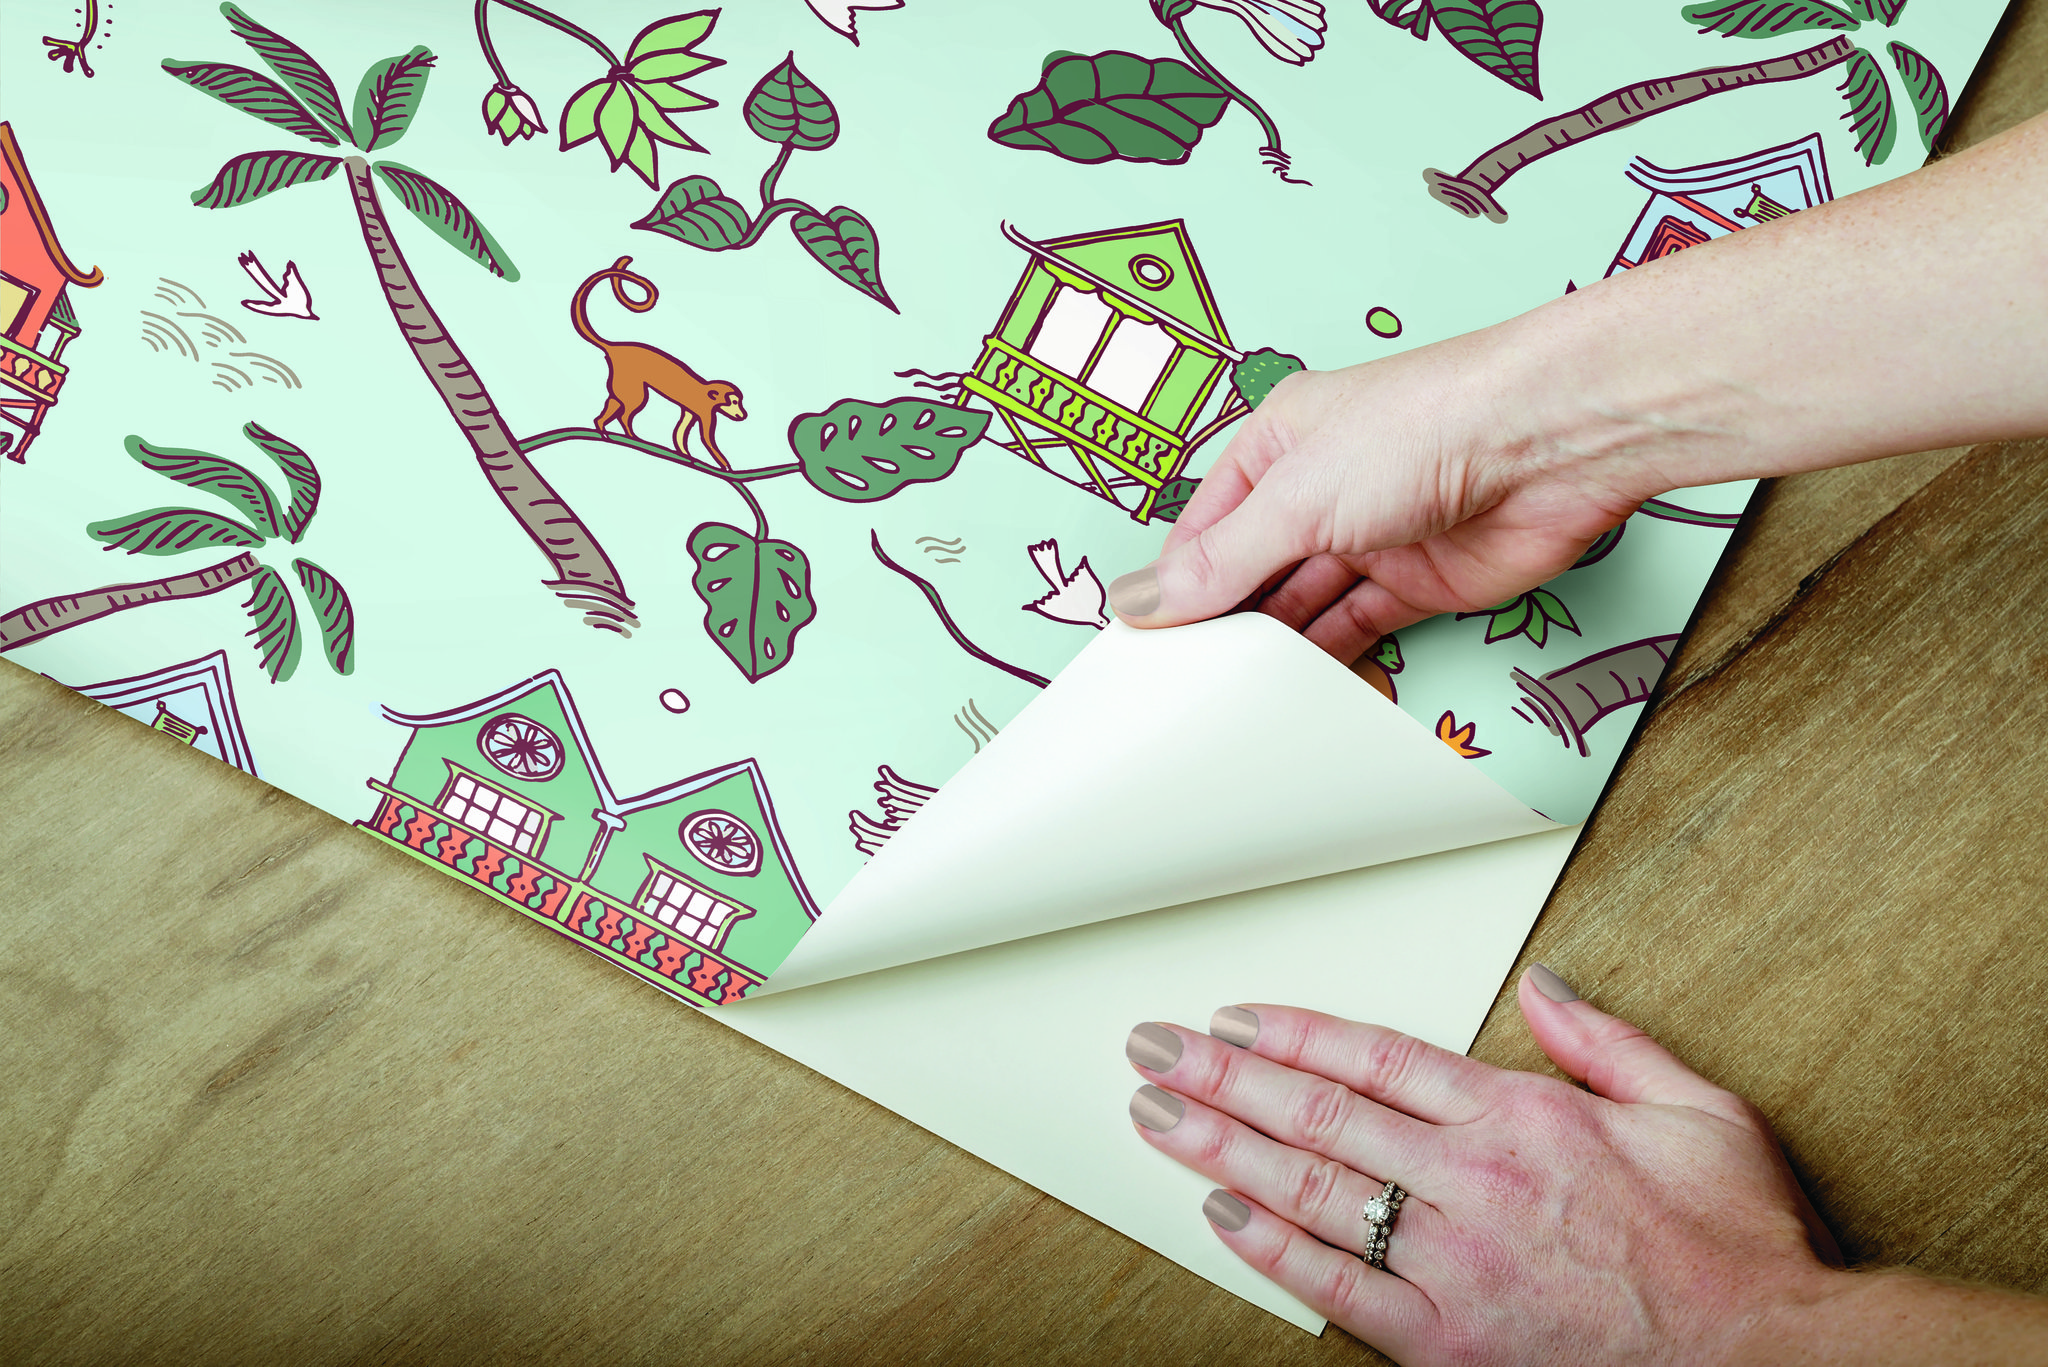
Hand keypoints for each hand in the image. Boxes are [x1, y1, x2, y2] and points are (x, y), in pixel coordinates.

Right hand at [1111, 341, 1652, 665]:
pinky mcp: (1420, 584)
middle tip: (1181, 682)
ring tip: (1229, 696)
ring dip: (1273, 647)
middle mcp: (1322, 490)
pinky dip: (1329, 661)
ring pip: (1304, 605)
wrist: (1548, 444)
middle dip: (1222, 620)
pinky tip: (1295, 691)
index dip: (1176, 583)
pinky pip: (1358, 630)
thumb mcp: (1294, 497)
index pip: (1206, 526)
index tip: (1143, 642)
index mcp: (1279, 445)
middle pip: (1252, 570)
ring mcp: (1371, 537)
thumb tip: (1141, 601)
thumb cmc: (1422, 428)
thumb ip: (1220, 560)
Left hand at [1122, 966, 1847, 1364]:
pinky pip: (1339, 1291)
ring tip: (1158, 1115)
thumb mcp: (1698, 1111)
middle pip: (1320, 1115)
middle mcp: (1474, 1185)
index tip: (1234, 1016)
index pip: (1376, 1057)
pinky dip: (1273, 1252)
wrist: (1775, 1365)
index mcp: (1523, 1119)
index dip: (1293, 1033)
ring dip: (1222, 1149)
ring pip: (1311, 1192)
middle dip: (1224, 1076)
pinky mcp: (1450, 1345)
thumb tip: (1542, 987)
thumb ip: (1606, 1042)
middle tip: (1156, 1050)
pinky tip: (1221, 1217)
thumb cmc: (1737, 1248)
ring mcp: (1455, 1266)